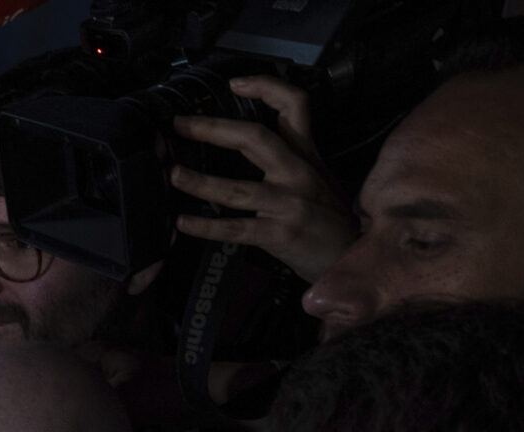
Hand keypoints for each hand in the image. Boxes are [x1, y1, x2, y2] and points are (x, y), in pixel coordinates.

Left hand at [170, 79, 352, 282]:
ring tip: (173, 175)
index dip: (266, 87)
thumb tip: (242, 144)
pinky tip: (183, 223)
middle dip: (213, 129)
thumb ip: (286, 160)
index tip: (234, 83)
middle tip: (180, 126)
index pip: (295, 105)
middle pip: (255, 137)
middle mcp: (299, 172)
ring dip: (200, 182)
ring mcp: (289, 202)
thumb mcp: (315, 178)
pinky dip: (206, 226)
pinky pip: (236, 227)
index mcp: (306, 154)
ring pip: (238, 188)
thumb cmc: (326, 218)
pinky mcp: (280, 233)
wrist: (350, 255)